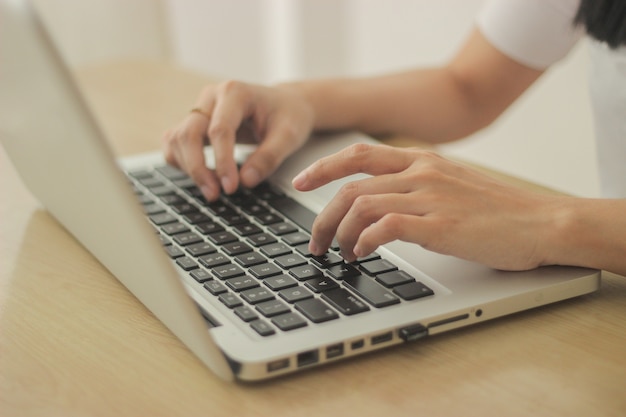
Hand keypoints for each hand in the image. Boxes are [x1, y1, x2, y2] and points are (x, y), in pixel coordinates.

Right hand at [163, 80, 313, 199]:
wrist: (286, 104)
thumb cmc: (289, 116)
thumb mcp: (289, 136)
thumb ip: (269, 158)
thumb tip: (245, 181)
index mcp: (236, 93)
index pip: (219, 130)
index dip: (222, 162)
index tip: (231, 188)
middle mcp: (212, 97)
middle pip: (189, 133)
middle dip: (198, 168)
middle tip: (214, 195)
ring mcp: (199, 108)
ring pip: (177, 139)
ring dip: (189, 168)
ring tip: (212, 190)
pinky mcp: (194, 122)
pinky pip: (175, 142)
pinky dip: (182, 162)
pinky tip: (203, 177)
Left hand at [292, 143, 561, 270]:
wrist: (541, 221)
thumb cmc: (498, 210)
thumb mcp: (452, 184)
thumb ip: (417, 186)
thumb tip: (380, 208)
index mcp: (422, 160)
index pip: (360, 154)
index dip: (324, 166)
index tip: (300, 181)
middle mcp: (421, 173)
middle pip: (350, 186)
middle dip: (322, 215)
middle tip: (313, 241)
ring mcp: (429, 197)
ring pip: (360, 206)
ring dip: (338, 233)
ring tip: (337, 254)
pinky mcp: (439, 224)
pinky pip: (384, 227)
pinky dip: (363, 241)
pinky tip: (360, 254)